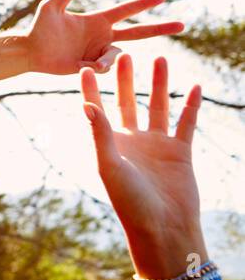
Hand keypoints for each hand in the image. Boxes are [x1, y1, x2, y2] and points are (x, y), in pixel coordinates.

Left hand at [27, 0, 182, 74]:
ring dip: (106, 59)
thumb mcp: (51, 7)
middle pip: (138, 32)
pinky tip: (79, 66)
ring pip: (117, 56)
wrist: (30, 52)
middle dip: (159, 27)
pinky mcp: (92, 67)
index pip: (126, 10)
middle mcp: (102, 36)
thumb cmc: (39, 28)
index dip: (143, 4)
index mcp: (97, 20)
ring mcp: (99, 52)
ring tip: (85, 61)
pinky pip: (103, 68)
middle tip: (183, 24)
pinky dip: (95, 67)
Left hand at [81, 54, 203, 272]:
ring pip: (158, 106)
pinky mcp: (180, 152)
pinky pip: (186, 123)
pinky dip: (191, 105)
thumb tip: (86, 105)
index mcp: (109, 144)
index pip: (97, 110)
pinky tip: (194, 86)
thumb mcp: (109, 166)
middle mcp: (132, 141)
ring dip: (159, 84)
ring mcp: (157, 145)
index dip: (91, 90)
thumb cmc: (129, 201)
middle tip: (124, 53)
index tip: (85, 66)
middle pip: (128, 102)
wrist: (163, 226)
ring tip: (160, 59)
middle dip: (126, 79)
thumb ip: (100, 134)